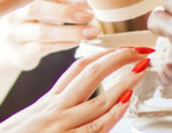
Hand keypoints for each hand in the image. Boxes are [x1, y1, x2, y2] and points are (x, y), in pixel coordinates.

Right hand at [0, 0, 100, 70]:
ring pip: (42, 32)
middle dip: (66, 11)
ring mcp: (14, 34)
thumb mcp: (47, 5)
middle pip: (37, 9)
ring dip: (70, 31)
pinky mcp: (19, 54)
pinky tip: (78, 41)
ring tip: (92, 31)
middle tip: (90, 15)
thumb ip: (67, 0)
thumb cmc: (34, 20)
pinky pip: (42, 48)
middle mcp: (14, 13)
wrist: (7, 48)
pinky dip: (63, 44)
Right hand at [0, 47, 149, 132]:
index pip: (76, 69)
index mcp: (47, 103)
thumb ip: (51, 112)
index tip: (121, 47)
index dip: (101, 55)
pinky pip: (94, 126)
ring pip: (98, 98)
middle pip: (90, 73)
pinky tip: (125, 102)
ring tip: (142, 69)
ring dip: (124, 81)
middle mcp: (54, 109)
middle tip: (140, 49)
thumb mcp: (30, 123)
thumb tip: (72, 106)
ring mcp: (60, 126)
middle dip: (118, 57)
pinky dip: (113, 113)